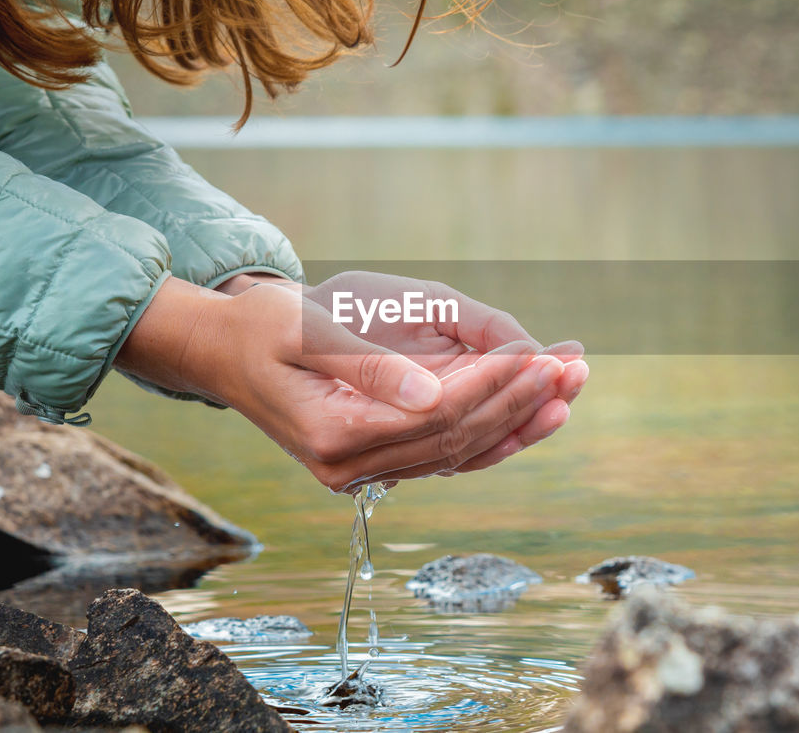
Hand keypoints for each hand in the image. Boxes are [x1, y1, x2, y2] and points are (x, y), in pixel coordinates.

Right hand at [115, 277, 578, 490]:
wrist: (225, 350)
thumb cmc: (263, 327)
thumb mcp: (307, 330)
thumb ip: (367, 365)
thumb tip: (430, 394)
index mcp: (332, 434)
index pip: (435, 415)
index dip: (490, 386)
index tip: (537, 354)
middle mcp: (350, 467)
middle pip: (456, 439)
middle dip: (520, 402)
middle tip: (573, 369)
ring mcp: (363, 470)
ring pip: (459, 453)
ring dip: (518, 422)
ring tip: (570, 389)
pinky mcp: (376, 459)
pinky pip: (446, 455)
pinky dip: (493, 434)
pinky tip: (535, 415)